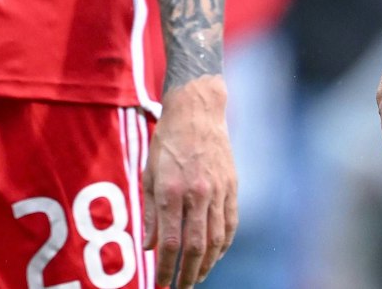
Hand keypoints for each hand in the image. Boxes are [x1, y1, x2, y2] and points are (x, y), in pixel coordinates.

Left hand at [142, 76, 237, 285]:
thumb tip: (149, 246)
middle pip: (196, 246)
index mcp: (171, 191)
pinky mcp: (232, 186)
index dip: (165, 268)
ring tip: (198, 278)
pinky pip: (230, 223)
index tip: (161, 284)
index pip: (170, 242)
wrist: (198, 111)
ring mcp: (218, 190)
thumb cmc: (168, 141)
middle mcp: (197, 193)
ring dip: (207, 264)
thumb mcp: (149, 174)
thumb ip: (150, 212)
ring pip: (216, 239)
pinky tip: (215, 256)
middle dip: (187, 274)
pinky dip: (224, 244)